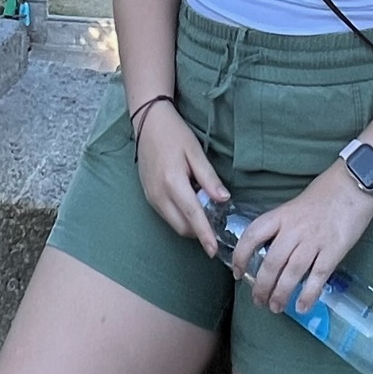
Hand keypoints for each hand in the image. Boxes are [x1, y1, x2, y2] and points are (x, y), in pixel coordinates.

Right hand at [136, 102, 230, 253]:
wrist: (147, 122)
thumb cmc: (175, 134)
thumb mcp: (195, 152)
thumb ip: (209, 178)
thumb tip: (224, 200)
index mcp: (173, 182)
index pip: (193, 216)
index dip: (205, 235)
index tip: (214, 251)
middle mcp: (159, 194)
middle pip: (182, 227)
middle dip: (199, 232)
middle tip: (216, 223)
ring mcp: (151, 196)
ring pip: (173, 223)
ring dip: (189, 224)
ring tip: (204, 209)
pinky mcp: (148, 195)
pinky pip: (166, 214)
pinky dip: (180, 216)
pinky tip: (189, 201)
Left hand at [231, 163, 372, 315]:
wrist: (353, 185)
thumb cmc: (324, 193)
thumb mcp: (295, 205)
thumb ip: (282, 226)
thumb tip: (270, 251)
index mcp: (281, 215)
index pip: (253, 235)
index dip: (241, 255)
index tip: (237, 272)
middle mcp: (294, 229)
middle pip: (271, 262)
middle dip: (261, 287)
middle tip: (258, 301)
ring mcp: (314, 241)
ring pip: (292, 273)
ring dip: (280, 294)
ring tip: (275, 308)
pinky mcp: (334, 250)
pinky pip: (318, 277)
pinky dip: (308, 294)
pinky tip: (302, 307)